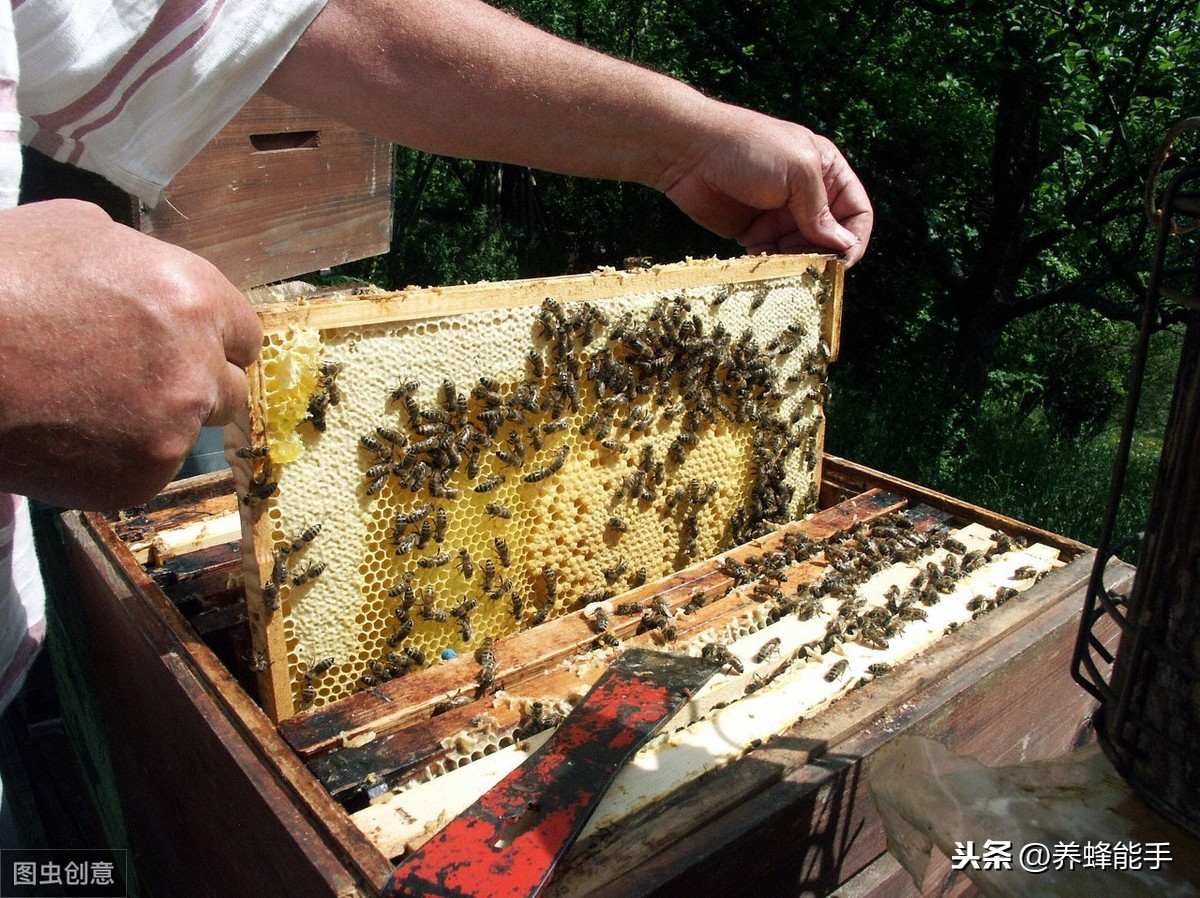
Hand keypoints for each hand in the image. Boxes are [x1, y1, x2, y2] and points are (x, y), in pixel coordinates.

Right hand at [0, 200, 261, 508]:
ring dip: (150, 423)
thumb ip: (137, 261)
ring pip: (183, 433)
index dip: (213, 340)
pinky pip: (142, 471)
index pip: (245, 335)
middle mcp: (197, 369)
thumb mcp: (75, 232)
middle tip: (133, 380)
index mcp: (195, 299)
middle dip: (191, 385)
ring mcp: (170, 431)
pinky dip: (112, 460)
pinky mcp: (137, 480)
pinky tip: (62, 434)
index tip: (188, 347)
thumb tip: (148, 277)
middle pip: (226, 390)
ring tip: (80, 405)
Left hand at [662, 106, 872, 265]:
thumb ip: (821, 211)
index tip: (843, 260)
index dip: (854, 238)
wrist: (690, 153)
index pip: (857, 212)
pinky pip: (773, 258)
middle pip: (830, 238)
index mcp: (826, 172)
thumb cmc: (749, 150)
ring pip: (802, 252)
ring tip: (784, 264)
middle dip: (823, 255)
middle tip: (809, 267)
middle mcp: (807, 196)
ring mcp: (779, 216)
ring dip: (797, 263)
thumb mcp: (798, 171)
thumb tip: (844, 247)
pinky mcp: (754, 233)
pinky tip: (763, 261)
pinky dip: (773, 265)